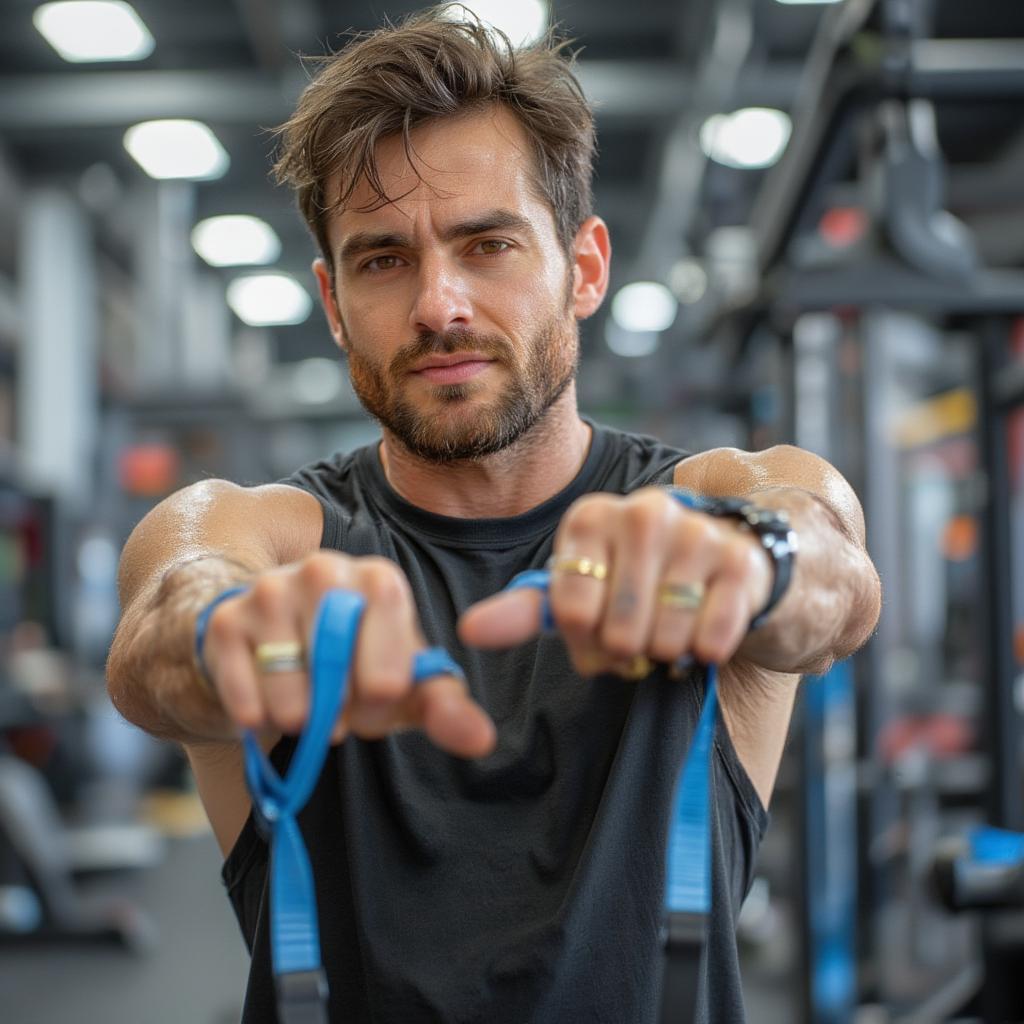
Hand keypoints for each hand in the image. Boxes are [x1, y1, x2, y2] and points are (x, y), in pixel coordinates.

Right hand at [201, 552, 495, 756]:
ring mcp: (269, 591)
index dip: (379, 704)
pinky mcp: (224, 621)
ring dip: (298, 720)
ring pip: (291, 704)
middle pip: (339, 690)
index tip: (374, 695)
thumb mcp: (404, 681)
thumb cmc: (354, 659)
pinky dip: (257, 721)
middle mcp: (325, 570)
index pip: (388, 678)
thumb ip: (446, 707)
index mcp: (380, 579)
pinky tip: (265, 698)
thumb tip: (482, 741)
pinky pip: (245, 705)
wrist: (274, 637)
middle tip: (335, 699)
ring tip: (302, 696)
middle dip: (340, 714)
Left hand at [459, 488, 772, 674]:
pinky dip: (704, 652)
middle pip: (616, 633)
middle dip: (625, 652)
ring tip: (668, 629)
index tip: (595, 629)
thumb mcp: (575, 590)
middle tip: (637, 635)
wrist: (720, 566)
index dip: (582, 641)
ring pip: (663, 639)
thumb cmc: (632, 582)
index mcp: (590, 518)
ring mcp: (696, 532)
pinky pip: (711, 640)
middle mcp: (643, 513)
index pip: (568, 612)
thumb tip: (469, 631)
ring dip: (665, 652)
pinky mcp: (740, 562)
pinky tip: (702, 630)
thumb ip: (521, 612)